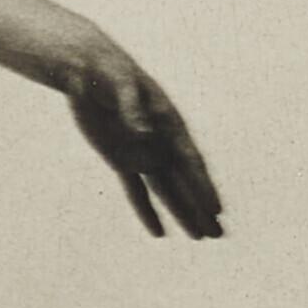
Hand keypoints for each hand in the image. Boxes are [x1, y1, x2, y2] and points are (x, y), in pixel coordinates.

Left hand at [64, 42, 225, 238]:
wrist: (89, 70)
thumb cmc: (108, 72)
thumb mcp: (119, 84)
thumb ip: (132, 107)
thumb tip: (144, 133)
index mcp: (168, 124)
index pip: (189, 162)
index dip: (202, 187)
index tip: (216, 209)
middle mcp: (160, 143)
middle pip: (184, 183)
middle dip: (200, 209)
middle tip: (218, 235)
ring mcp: (142, 153)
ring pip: (166, 192)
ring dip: (182, 214)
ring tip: (201, 237)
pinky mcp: (121, 159)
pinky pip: (135, 191)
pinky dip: (145, 212)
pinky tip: (158, 233)